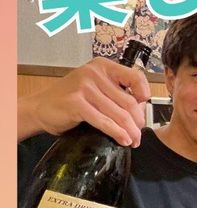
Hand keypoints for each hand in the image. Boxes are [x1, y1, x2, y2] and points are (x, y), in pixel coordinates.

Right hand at [22, 57, 149, 145]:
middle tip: (139, 135)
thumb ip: (116, 92)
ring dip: (130, 131)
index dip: (144, 95)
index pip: (135, 77)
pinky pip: (104, 121)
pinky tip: (123, 140)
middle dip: (137, 122)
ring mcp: (85, 87)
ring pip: (119, 114)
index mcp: (103, 67)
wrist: (40, 107)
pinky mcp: (77, 103)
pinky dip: (117, 133)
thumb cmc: (71, 99)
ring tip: (134, 141)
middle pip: (129, 101)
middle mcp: (94, 73)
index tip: (144, 109)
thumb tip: (141, 109)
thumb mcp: (95, 88)